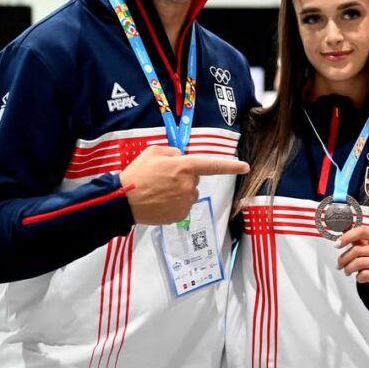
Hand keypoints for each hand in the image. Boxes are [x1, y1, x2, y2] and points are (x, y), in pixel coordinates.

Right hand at [119, 145, 248, 224]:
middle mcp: (189, 185)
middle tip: (162, 178)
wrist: (123, 200)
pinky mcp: (180, 215)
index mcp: (185, 167)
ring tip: (158, 191)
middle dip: (183, 177)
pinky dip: (174, 203)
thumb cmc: (137, 174)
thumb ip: (173, 153)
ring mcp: (186, 202)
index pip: (213, 165)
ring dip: (179, 191)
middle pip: (195, 179)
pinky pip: (183, 206)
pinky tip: (159, 201)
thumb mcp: (153, 152)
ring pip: (189, 193)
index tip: (245, 167)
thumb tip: (182, 159)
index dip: (231, 166)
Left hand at [335, 225, 368, 294]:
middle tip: (339, 264)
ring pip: (359, 263)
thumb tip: (342, 231)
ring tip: (347, 271)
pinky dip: (358, 277)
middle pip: (357, 250)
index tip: (337, 244)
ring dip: (348, 268)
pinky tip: (359, 277)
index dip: (347, 237)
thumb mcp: (368, 247)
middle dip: (343, 258)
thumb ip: (357, 238)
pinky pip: (364, 275)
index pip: (362, 231)